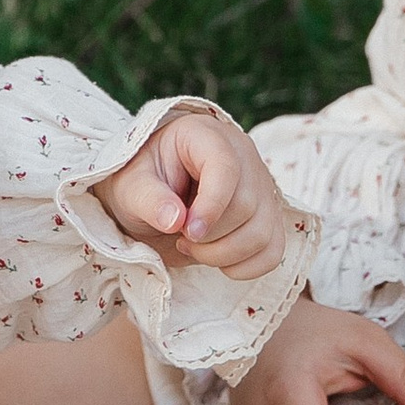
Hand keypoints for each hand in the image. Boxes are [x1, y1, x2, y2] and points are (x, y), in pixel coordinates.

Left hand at [98, 107, 289, 277]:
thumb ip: (149, 200)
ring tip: (194, 246)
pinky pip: (273, 251)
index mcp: (206, 136)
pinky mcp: (268, 216)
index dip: (211, 205)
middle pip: (246, 206)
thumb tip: (175, 220)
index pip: (226, 168)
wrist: (153, 193)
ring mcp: (261, 187)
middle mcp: (243, 156)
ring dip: (224, 255)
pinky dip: (245, 267)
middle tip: (180, 237)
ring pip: (262, 233)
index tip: (185, 231)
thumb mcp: (131, 187)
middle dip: (209, 237)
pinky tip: (217, 258)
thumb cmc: (142, 182)